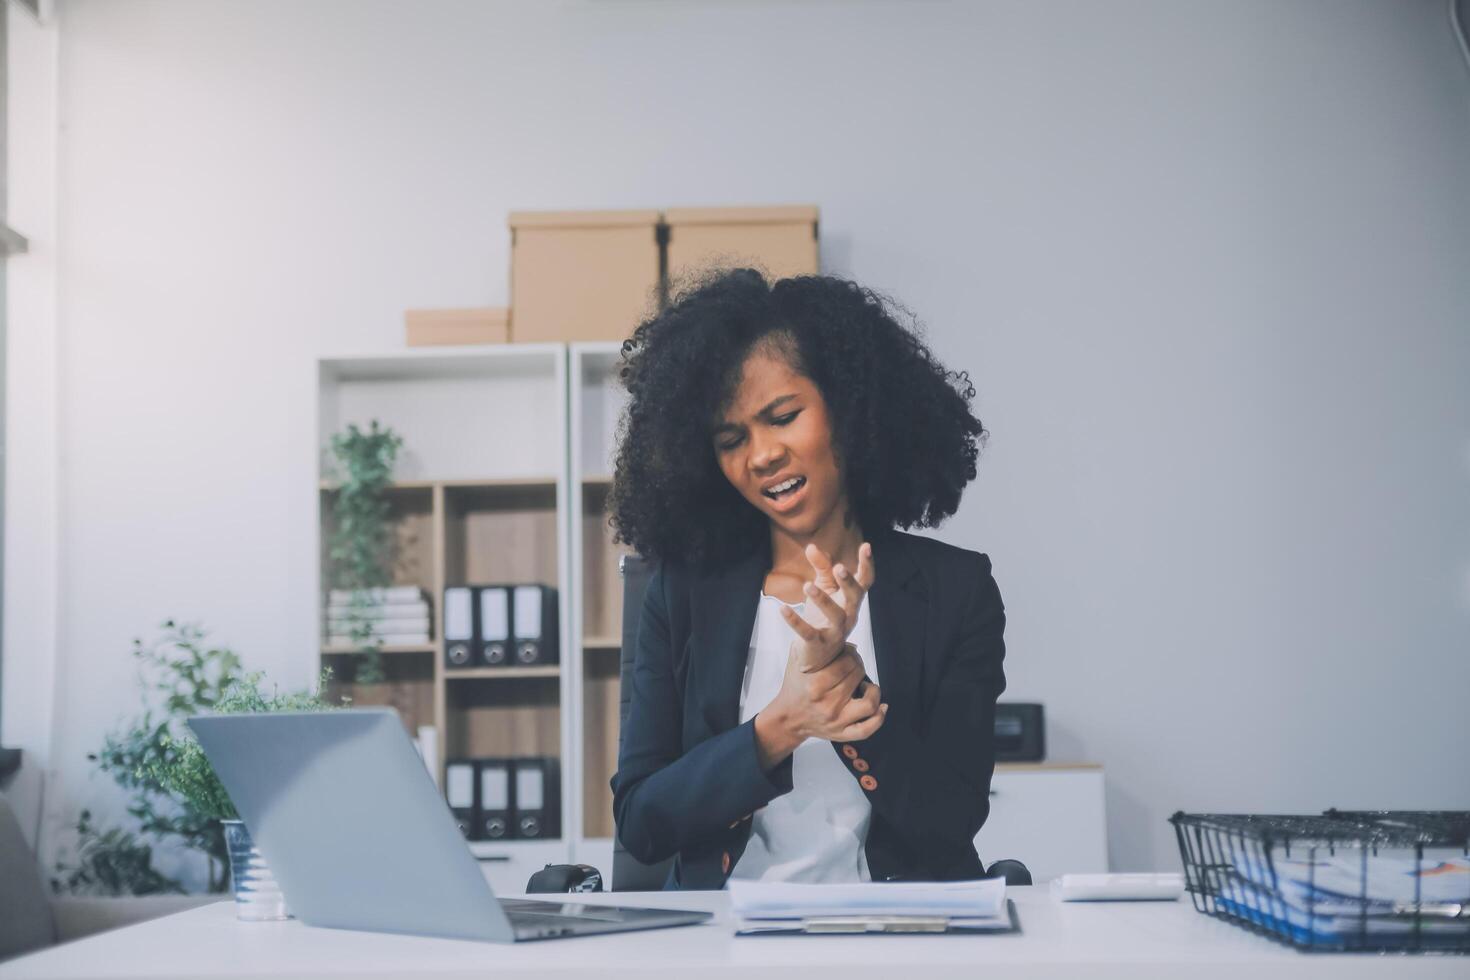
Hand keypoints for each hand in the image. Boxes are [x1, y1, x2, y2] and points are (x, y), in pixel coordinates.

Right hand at [754, 642, 885, 768]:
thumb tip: (840, 631)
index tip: (849, 652)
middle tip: (855, 665)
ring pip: (868, 704)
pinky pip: (867, 729)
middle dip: (859, 666)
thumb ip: (812, 643)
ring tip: (866, 685)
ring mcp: (836, 721)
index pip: (846, 662)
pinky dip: (879, 717)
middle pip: (857, 677)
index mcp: (815, 685)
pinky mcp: (842, 734)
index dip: (851, 653)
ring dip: (873, 691)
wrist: (788, 718)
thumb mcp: (796, 660)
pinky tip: (881, 706)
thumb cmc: (795, 686)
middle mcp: (827, 704)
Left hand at [777, 541, 874, 671]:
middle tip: (839, 567)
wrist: (817, 655)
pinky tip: (783, 609)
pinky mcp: (817, 643)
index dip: (866, 564)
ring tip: (808, 585)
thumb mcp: (824, 588)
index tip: (866, 546)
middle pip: (854, 597)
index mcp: (851, 599)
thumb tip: (811, 546)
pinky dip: (795, 621)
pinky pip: (807, 632)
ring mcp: (835, 631)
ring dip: (822, 600)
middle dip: (848, 582)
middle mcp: (848, 614)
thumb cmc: (824, 616)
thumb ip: (820, 567)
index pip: (864, 581)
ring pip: (834, 615)